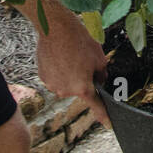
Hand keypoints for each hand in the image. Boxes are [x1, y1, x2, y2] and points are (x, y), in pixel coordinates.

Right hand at [34, 1, 110, 126]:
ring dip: (71, 74)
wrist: (55, 27)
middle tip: (83, 60)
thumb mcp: (99, 57)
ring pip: (67, 83)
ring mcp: (53, 85)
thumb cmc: (79, 40)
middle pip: (80, 89)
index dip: (104, 115)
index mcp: (83, 87)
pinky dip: (59, 69)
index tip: (109, 125)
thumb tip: (99, 82)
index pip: (96, 106)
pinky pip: (56, 77)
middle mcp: (66, 91)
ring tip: (70, 54)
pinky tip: (60, 55)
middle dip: (84, 78)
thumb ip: (102, 75)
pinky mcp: (43, 76)